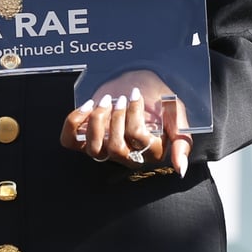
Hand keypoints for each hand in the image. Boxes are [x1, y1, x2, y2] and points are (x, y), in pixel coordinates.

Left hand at [60, 72, 191, 174]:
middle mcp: (127, 156)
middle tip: (119, 98)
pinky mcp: (85, 139)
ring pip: (93, 149)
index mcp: (150, 152)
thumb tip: (180, 169)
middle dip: (115, 119)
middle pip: (115, 149)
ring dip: (96, 121)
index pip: (138, 140)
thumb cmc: (157, 99)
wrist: (137, 82)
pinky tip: (86, 106)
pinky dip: (72, 123)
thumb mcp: (176, 115)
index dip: (134, 115)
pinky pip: (69, 141)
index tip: (135, 94)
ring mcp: (104, 149)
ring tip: (105, 101)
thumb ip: (182, 142)